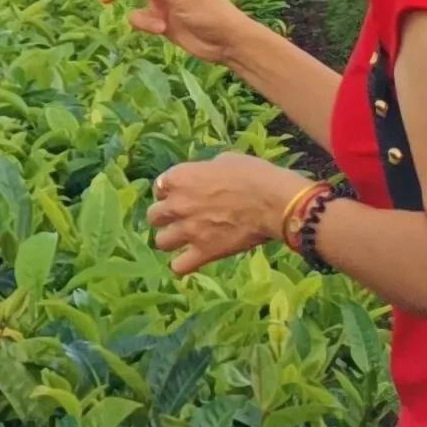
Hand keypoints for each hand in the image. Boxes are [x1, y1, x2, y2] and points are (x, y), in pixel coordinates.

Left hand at [150, 151, 310, 273]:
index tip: (182, 195)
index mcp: (180, 178)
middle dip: (165, 218)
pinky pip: (179, 267)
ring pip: (161, 242)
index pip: (159, 188)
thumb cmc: (253, 175)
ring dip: (171, 241)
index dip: (170, 193)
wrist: (273, 202)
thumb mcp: (225, 160)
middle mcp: (176, 205)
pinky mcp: (203, 252)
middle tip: (181, 219)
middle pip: (153, 217)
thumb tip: (206, 177)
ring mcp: (187, 230)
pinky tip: (191, 260)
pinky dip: (183, 265)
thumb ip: (206, 171)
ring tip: (185, 240)